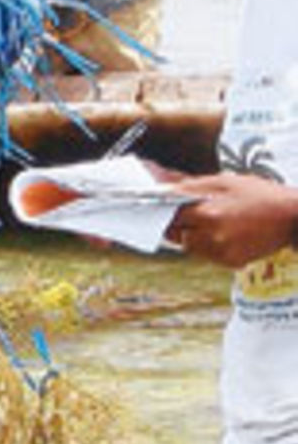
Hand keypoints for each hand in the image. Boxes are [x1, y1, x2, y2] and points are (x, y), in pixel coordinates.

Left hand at [167, 172, 297, 266]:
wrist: (291, 216)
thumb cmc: (257, 193)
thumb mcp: (223, 181)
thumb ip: (191, 187)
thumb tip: (164, 190)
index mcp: (207, 213)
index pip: (171, 218)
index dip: (163, 213)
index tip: (159, 211)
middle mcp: (212, 236)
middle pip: (177, 236)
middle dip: (178, 226)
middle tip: (187, 216)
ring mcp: (222, 252)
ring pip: (191, 248)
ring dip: (193, 237)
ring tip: (213, 222)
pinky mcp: (231, 262)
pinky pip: (209, 256)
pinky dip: (210, 246)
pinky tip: (226, 233)